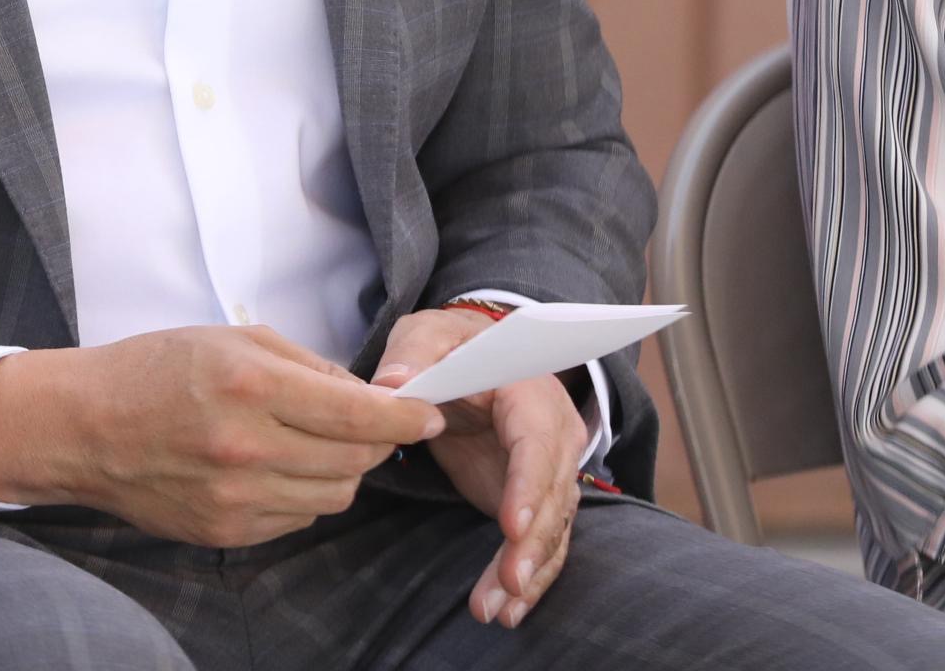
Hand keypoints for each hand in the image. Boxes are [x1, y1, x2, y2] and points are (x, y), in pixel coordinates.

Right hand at [0, 326, 445, 548]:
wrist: (83, 427)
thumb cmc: (154, 370)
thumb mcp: (233, 339)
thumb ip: (307, 366)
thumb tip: (368, 395)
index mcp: (250, 386)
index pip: (358, 415)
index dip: (405, 417)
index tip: (428, 413)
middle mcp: (246, 447)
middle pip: (355, 461)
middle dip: (378, 442)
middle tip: (373, 423)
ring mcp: (235, 497)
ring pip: (334, 496)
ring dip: (343, 470)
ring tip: (318, 442)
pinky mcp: (226, 532)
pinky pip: (298, 518)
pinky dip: (305, 493)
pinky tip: (280, 466)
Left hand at [374, 307, 587, 630]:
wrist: (478, 356)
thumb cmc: (451, 345)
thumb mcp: (425, 335)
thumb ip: (412, 356)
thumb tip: (390, 386)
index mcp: (530, 393)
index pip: (536, 442)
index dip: (528, 485)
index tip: (512, 525)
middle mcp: (553, 434)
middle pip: (554, 494)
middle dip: (532, 542)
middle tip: (506, 583)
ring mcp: (549, 470)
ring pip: (552, 527)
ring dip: (529, 571)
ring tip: (495, 609)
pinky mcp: (535, 498)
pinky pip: (542, 542)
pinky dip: (528, 577)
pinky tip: (505, 610)